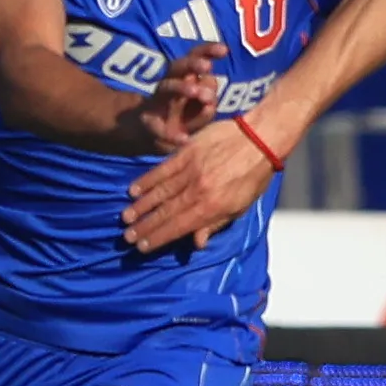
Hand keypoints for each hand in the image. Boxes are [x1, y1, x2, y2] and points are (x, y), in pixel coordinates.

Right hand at [120, 45, 222, 155]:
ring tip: (197, 93)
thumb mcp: (198, 109)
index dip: (208, 51)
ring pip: (166, 87)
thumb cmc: (181, 116)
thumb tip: (210, 101)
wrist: (149, 135)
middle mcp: (169, 84)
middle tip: (207, 66)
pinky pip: (157, 126)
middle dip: (192, 64)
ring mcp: (157, 102)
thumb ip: (207, 103)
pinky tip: (185, 140)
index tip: (224, 49)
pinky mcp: (147, 121)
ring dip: (181, 88)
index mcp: (183, 77)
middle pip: (178, 66)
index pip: (194, 58)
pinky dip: (171, 135)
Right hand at [123, 115, 277, 252]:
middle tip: (127, 236)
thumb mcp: (240, 206)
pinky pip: (162, 169)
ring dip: (141, 206)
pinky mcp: (186, 153)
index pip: (179, 226)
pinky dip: (147, 180)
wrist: (259, 139)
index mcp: (212, 207)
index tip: (142, 246)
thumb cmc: (253, 175)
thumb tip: (195, 242)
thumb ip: (215, 224)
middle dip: (145, 226)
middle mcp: (198, 191)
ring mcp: (190, 171)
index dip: (158, 237)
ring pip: (160, 192)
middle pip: (165, 212)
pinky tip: (133, 190)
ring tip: (126, 217)